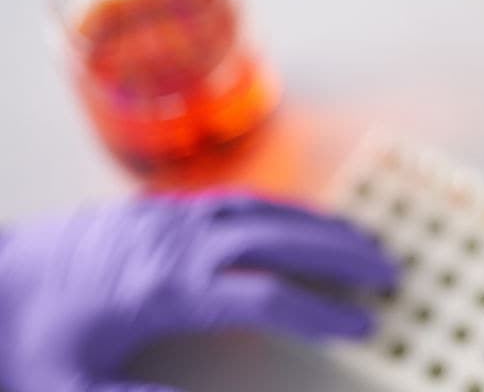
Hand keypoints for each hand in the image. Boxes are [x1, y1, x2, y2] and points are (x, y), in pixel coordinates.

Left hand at [0, 192, 397, 391]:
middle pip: (276, 238)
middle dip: (340, 254)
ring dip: (318, 223)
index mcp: (161, 290)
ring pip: (261, 210)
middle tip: (390, 269)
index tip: (361, 325)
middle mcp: (174, 244)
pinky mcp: (157, 210)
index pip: (261, 296)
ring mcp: (167, 219)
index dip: (317, 311)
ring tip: (365, 239)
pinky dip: (279, 207)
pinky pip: (234, 199)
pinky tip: (300, 220)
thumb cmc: (22, 341)